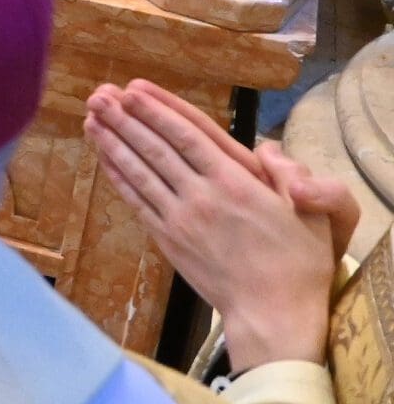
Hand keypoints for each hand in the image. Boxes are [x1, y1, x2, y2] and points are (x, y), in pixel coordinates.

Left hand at [83, 78, 342, 368]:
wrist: (273, 314)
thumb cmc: (298, 264)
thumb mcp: (312, 214)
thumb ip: (290, 177)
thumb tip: (267, 149)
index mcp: (237, 183)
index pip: (188, 136)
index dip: (158, 111)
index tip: (133, 90)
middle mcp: (203, 196)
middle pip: (156, 149)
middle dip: (125, 118)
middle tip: (97, 94)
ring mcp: (181, 219)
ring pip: (140, 171)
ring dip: (113, 142)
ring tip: (91, 117)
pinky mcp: (168, 240)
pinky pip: (137, 201)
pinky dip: (118, 176)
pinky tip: (104, 158)